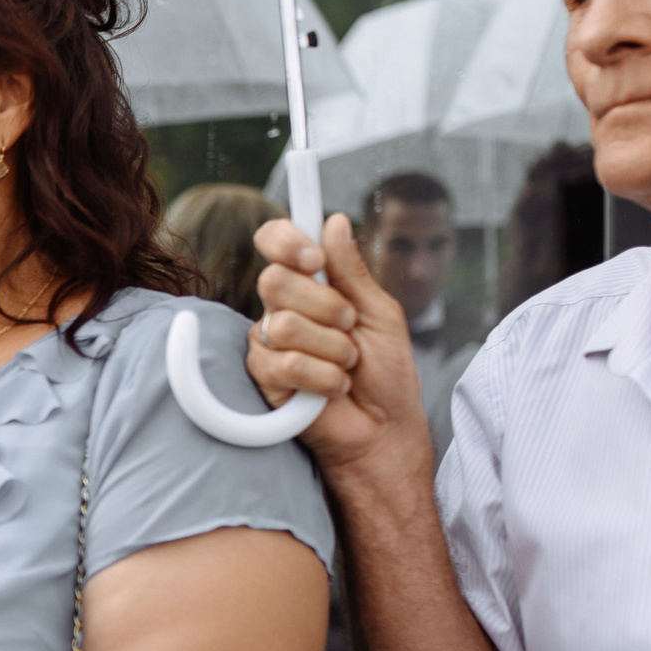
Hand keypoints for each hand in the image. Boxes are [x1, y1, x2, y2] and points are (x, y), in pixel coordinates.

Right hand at [246, 214, 427, 475]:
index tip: (315, 259)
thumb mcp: (380, 312)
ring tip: (346, 366)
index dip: (286, 241)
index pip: (275, 243)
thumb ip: (352, 271)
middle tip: (349, 328)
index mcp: (309, 285)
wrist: (385, 429)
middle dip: (326, 306)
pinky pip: (286, 364)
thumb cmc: (387, 374)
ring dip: (332, 349)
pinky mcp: (263, 378)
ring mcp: (268, 344)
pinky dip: (323, 377)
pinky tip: (333, 388)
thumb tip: (333, 222)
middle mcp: (281, 308)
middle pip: (274, 280)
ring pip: (284, 325)